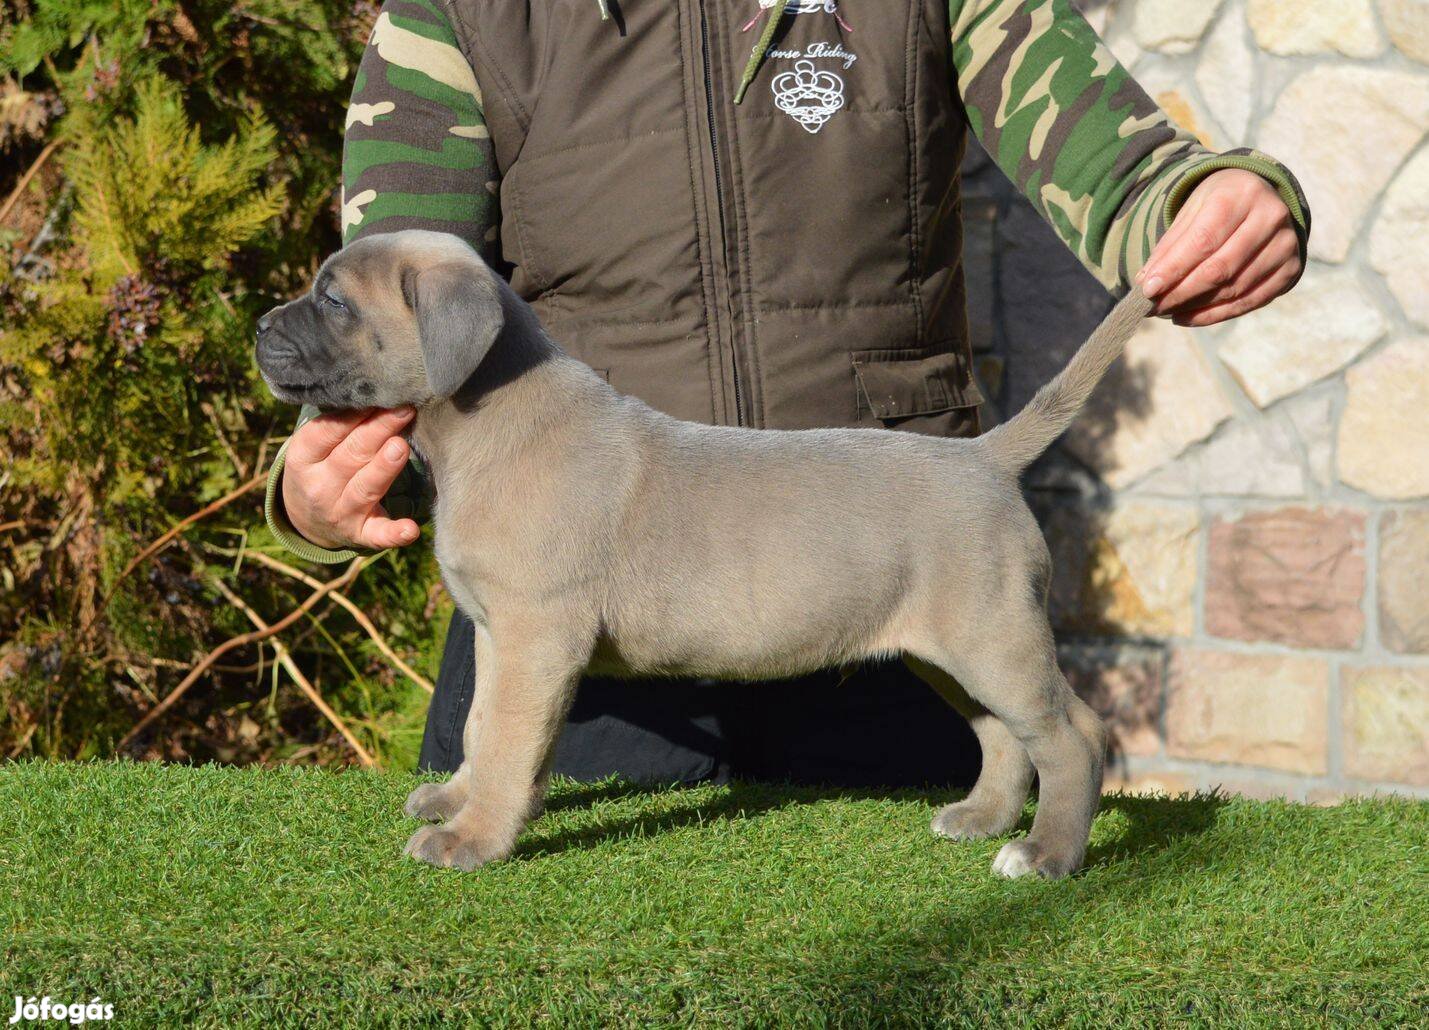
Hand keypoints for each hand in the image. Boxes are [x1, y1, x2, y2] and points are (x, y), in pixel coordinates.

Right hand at [281, 407, 420, 550]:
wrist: (306, 519)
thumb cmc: (322, 467)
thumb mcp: (316, 447)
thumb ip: (340, 423)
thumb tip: (375, 388)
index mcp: (302, 458)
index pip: (326, 433)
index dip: (353, 415)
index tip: (378, 396)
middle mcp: (318, 487)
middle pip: (350, 456)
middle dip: (377, 432)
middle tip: (402, 411)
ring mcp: (339, 513)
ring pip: (364, 489)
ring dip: (383, 469)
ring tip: (401, 447)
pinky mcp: (361, 534)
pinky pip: (378, 535)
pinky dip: (394, 534)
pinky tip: (411, 530)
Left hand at [1136, 168, 1301, 327]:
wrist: (1260, 197)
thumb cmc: (1217, 204)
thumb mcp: (1190, 212)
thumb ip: (1170, 246)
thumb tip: (1146, 285)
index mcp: (1242, 193)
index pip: (1203, 240)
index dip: (1174, 269)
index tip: (1147, 290)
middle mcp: (1271, 216)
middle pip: (1220, 269)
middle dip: (1180, 293)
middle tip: (1151, 307)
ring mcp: (1286, 244)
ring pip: (1234, 289)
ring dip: (1195, 307)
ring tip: (1166, 311)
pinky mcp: (1291, 269)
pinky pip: (1250, 302)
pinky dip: (1215, 314)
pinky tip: (1188, 317)